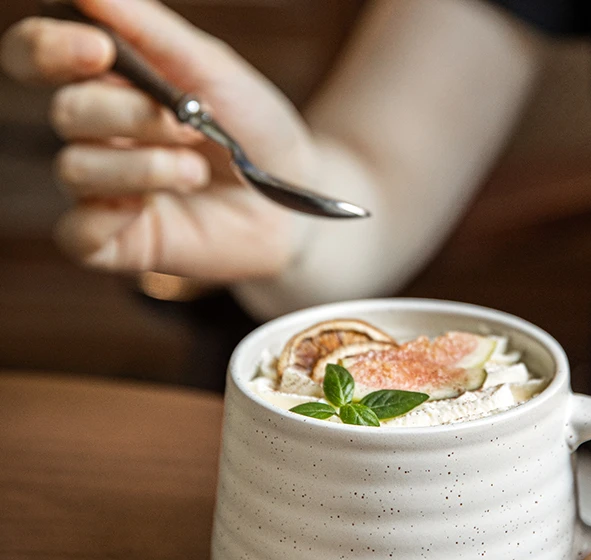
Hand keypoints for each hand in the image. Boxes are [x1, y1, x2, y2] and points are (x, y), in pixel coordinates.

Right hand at [0, 0, 316, 280]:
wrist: (294, 197)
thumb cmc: (254, 129)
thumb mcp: (211, 68)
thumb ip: (147, 29)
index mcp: (109, 83)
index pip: (38, 56)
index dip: (49, 49)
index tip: (99, 50)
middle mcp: (98, 136)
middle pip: (66, 113)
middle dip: (128, 115)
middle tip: (189, 126)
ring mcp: (106, 191)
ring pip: (75, 169)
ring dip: (142, 166)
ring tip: (196, 171)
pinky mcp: (119, 242)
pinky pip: (77, 234)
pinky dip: (106, 217)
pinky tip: (150, 209)